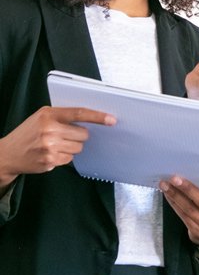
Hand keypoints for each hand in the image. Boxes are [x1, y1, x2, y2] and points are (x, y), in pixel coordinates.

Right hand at [0, 106, 115, 188]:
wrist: (8, 154)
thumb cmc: (28, 133)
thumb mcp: (41, 117)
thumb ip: (62, 116)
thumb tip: (91, 120)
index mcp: (48, 114)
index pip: (79, 113)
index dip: (98, 116)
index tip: (111, 119)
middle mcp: (49, 129)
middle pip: (83, 134)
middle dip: (78, 136)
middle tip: (64, 136)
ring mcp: (49, 146)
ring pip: (79, 147)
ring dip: (72, 147)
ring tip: (56, 145)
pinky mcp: (50, 160)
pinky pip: (71, 159)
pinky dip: (64, 157)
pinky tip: (51, 153)